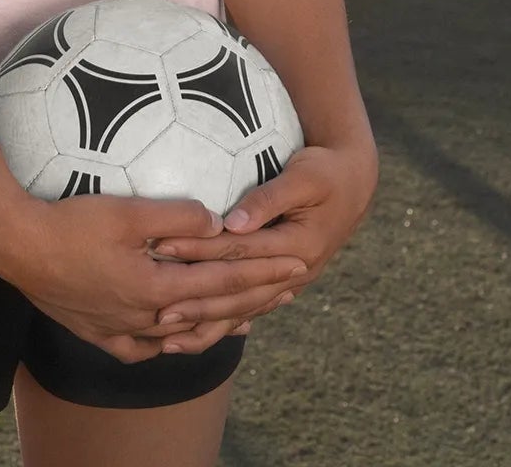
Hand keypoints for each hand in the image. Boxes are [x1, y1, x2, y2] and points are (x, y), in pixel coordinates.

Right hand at [0, 193, 312, 365]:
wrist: (16, 248)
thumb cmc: (70, 223)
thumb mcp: (127, 210)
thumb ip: (177, 217)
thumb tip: (219, 222)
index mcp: (157, 289)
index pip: (225, 281)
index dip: (264, 272)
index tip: (297, 263)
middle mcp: (146, 318)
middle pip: (214, 309)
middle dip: (258, 295)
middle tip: (294, 284)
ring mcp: (123, 330)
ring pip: (186, 333)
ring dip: (224, 319)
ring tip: (255, 313)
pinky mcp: (101, 333)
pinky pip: (149, 346)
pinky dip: (177, 341)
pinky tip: (186, 337)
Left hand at [144, 139, 378, 354]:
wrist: (355, 185)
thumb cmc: (325, 172)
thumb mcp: (303, 176)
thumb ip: (269, 199)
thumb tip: (234, 221)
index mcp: (298, 245)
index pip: (238, 250)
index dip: (199, 249)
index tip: (161, 246)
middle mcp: (295, 272)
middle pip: (237, 290)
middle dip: (194, 301)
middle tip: (156, 311)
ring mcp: (291, 283)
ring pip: (243, 310)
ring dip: (205, 325)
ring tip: (166, 338)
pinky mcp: (284, 283)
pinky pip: (251, 310)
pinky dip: (224, 325)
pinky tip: (198, 337)